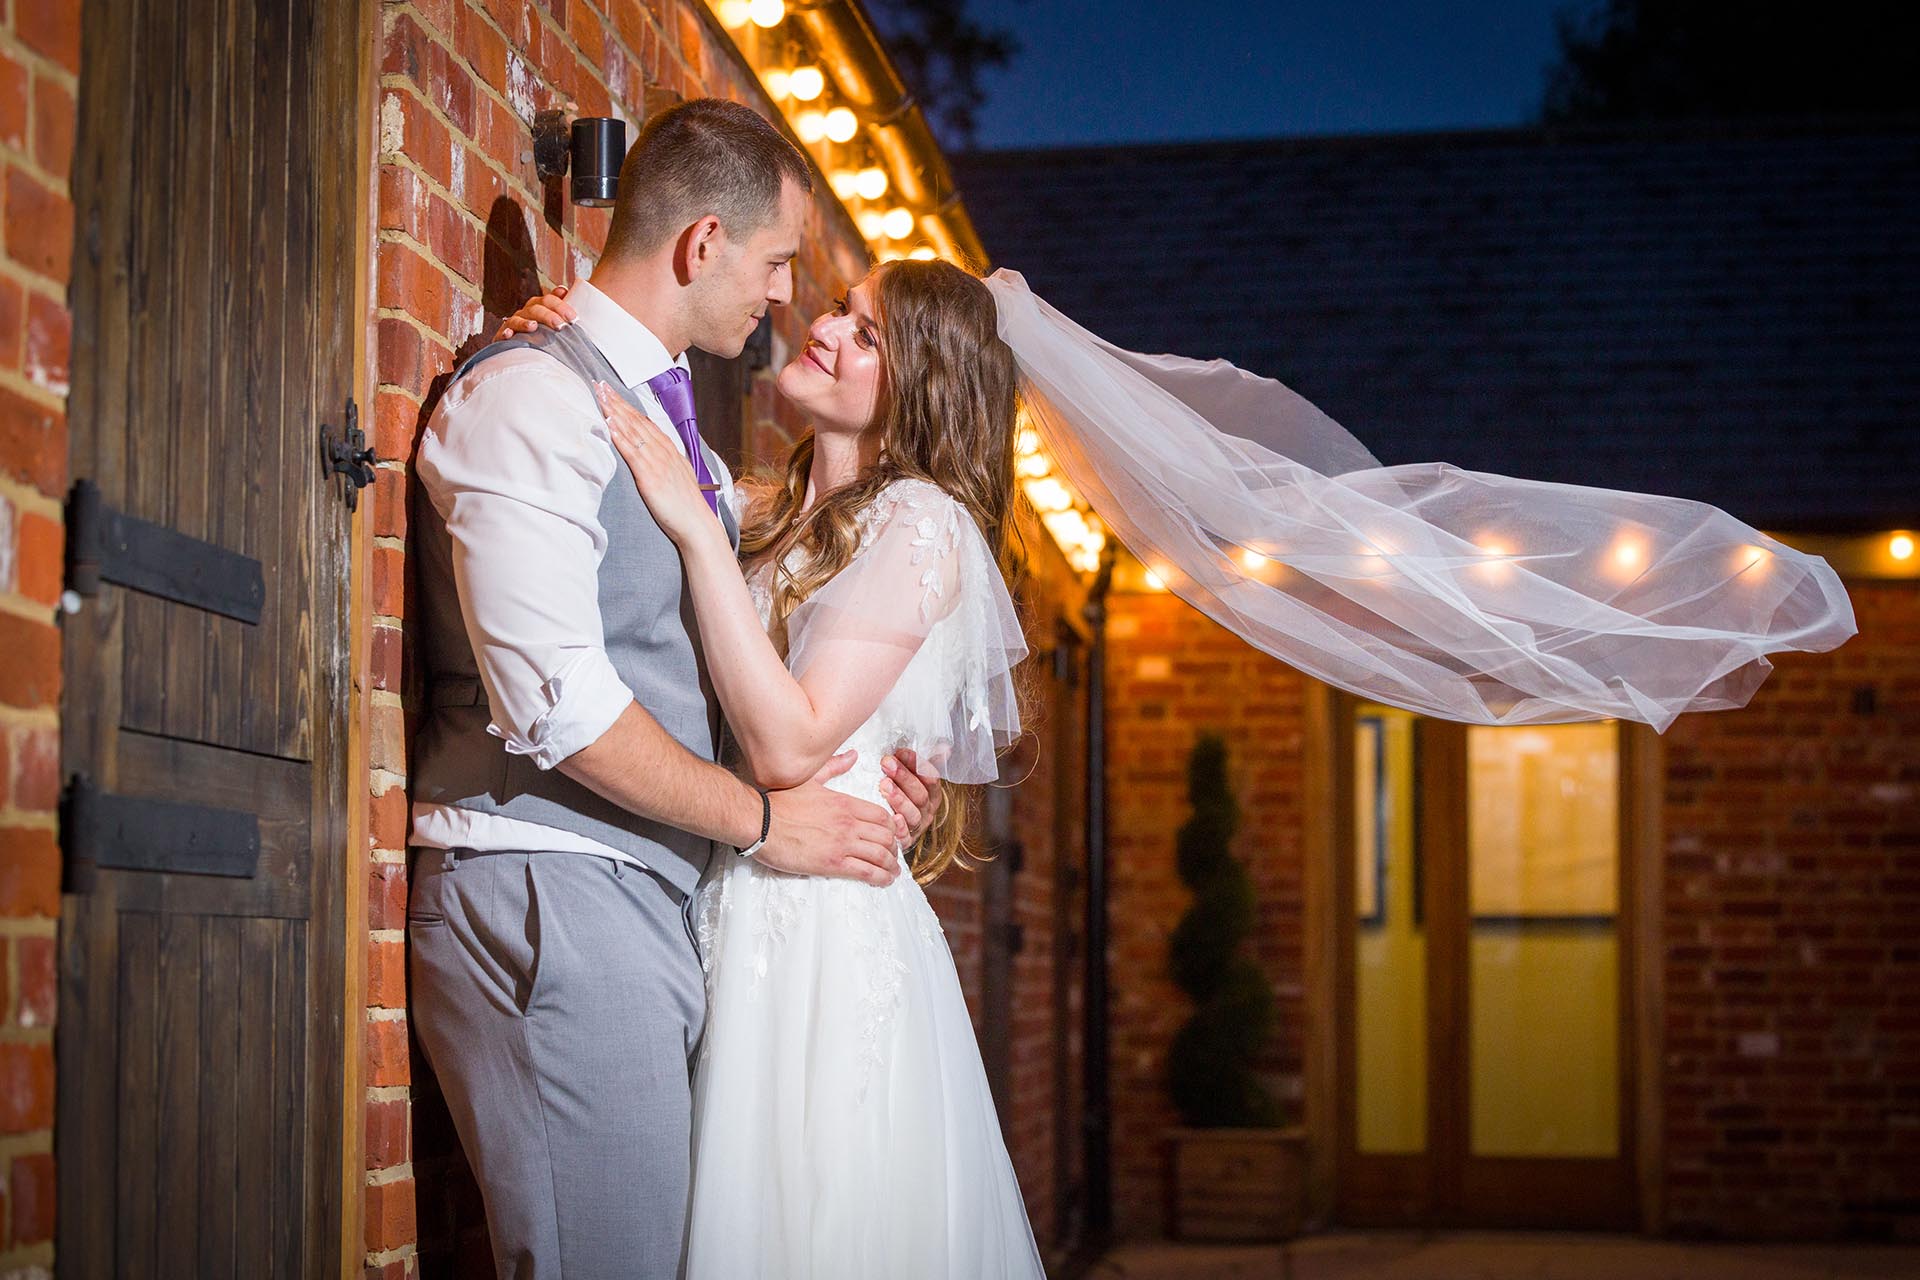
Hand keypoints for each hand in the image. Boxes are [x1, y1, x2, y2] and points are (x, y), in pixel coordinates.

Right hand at [495, 283, 576, 339]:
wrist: (528, 353)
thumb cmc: (548, 337)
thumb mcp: (559, 325)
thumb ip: (563, 310)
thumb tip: (563, 290)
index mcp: (540, 307)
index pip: (549, 300)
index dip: (561, 306)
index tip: (573, 318)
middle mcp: (526, 313)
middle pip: (535, 308)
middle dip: (548, 315)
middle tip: (560, 326)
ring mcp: (514, 323)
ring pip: (518, 319)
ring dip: (525, 322)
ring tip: (534, 327)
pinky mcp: (503, 336)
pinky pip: (503, 333)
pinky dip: (505, 333)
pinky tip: (509, 335)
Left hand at [595, 380, 717, 548]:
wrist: (697, 524)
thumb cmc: (686, 505)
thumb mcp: (678, 475)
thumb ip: (665, 461)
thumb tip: (653, 454)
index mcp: (669, 450)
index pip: (644, 422)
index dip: (627, 405)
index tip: (612, 392)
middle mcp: (663, 452)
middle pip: (636, 421)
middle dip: (616, 401)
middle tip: (599, 384)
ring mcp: (657, 463)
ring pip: (632, 431)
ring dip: (614, 412)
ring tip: (599, 396)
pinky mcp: (650, 477)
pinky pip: (632, 453)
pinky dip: (620, 437)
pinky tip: (609, 424)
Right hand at [756, 752, 900, 886]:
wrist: (759, 821)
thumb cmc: (780, 801)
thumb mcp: (811, 778)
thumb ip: (834, 767)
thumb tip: (853, 755)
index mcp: (846, 802)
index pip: (882, 815)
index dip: (892, 827)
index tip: (890, 835)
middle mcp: (849, 822)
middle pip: (886, 836)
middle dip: (894, 848)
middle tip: (892, 856)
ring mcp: (843, 843)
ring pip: (881, 855)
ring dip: (891, 865)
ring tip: (892, 872)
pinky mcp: (833, 863)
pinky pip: (866, 872)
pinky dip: (881, 878)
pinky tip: (884, 881)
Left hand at [880, 748, 943, 843]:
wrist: (885, 827)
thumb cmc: (900, 796)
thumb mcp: (913, 778)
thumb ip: (924, 763)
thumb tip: (945, 748)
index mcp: (933, 793)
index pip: (930, 777)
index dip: (917, 764)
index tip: (901, 751)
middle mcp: (927, 810)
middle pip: (920, 794)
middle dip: (904, 777)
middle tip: (887, 763)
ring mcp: (917, 826)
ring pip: (913, 813)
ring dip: (899, 799)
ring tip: (884, 785)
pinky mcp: (905, 841)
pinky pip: (905, 836)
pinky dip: (900, 827)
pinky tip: (893, 818)